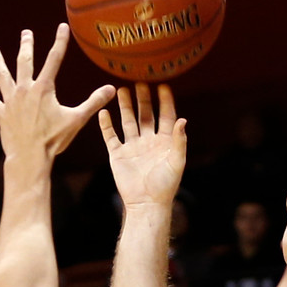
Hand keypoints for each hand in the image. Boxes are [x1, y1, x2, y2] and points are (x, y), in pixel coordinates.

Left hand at [0, 25, 115, 164]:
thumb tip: (112, 90)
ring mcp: (11, 100)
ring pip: (3, 76)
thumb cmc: (53, 140)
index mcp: (44, 88)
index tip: (62, 27)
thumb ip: (93, 103)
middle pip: (25, 62)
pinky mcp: (1, 113)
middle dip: (26, 46)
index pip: (54, 60)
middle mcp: (25, 89)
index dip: (59, 42)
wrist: (30, 156)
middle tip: (26, 33)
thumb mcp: (76, 120)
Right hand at [99, 83, 186, 210]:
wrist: (146, 204)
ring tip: (121, 90)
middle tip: (139, 82)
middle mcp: (148, 141)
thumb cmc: (165, 186)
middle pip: (145, 115)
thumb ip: (179, 141)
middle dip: (143, 99)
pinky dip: (106, 125)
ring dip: (125, 107)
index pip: (165, 116)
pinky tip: (103, 112)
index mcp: (164, 142)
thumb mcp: (176, 162)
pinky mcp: (118, 155)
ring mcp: (132, 147)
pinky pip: (110, 136)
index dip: (165, 101)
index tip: (163, 85)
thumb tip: (182, 119)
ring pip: (127, 121)